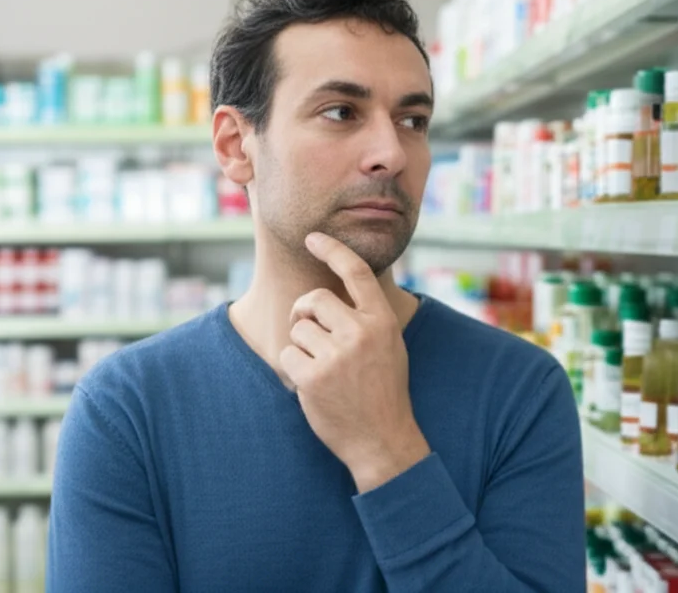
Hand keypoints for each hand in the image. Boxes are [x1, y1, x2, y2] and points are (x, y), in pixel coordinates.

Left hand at [280, 232, 429, 493]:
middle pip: (315, 299)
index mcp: (382, 321)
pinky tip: (312, 384)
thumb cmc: (384, 390)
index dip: (332, 249)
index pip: (355, 272)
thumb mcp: (390, 346)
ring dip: (302, 345)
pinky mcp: (312, 377)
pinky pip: (288, 354)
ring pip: (298, 328)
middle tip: (310, 331)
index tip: (313, 238)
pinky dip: (294, 367)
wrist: (383, 439)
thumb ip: (368, 318)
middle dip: (305, 312)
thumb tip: (341, 288)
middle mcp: (360, 332)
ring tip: (321, 367)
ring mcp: (336, 355)